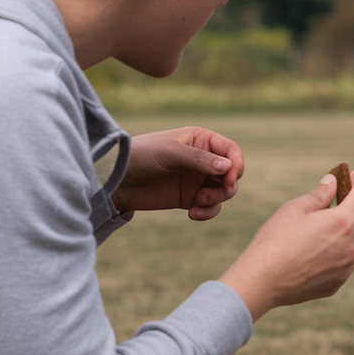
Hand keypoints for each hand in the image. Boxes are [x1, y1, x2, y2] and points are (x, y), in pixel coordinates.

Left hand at [110, 126, 244, 219]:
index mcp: (201, 140)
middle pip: (232, 175)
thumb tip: (229, 168)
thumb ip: (199, 159)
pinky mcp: (191, 198)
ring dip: (215, 200)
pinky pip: (211, 207)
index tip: (229, 179)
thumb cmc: (141, 156)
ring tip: (197, 203)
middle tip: (212, 195)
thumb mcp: (170, 153)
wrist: (117, 180)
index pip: (231, 151)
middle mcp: (203, 160)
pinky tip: (192, 214)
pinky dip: (207, 213)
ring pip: (224, 193)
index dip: (236, 165)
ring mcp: (198, 180)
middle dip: (227, 187)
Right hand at [219, 171, 353, 320]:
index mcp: (342, 224)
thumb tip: (333, 182)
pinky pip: (346, 262)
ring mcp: (346, 268)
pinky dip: (340, 249)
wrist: (263, 281)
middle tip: (344, 196)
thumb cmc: (275, 240)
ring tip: (331, 221)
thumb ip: (320, 194)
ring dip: (350, 229)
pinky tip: (323, 246)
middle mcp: (351, 248)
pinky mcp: (337, 283)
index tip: (352, 175)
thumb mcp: (295, 208)